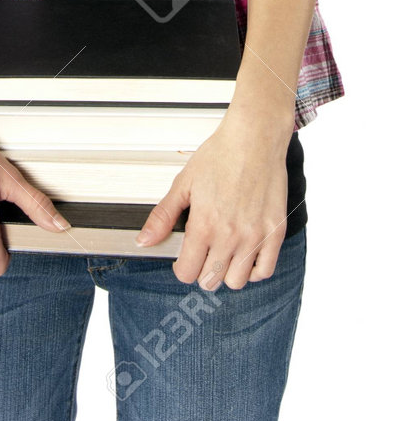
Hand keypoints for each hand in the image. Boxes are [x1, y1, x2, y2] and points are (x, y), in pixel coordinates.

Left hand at [134, 113, 293, 289]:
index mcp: (204, 225)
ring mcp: (254, 236)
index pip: (186, 272)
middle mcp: (229, 235)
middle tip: (203, 253)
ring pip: (237, 281)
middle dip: (201, 271)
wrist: (254, 138)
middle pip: (210, 280)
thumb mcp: (184, 183)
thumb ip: (163, 215)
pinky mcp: (275, 232)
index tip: (184, 258)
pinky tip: (246, 255)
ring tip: (224, 253)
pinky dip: (253, 270)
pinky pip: (264, 271)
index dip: (181, 267)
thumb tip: (144, 240)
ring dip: (227, 273)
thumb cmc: (221, 154)